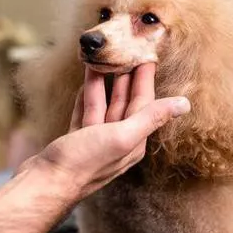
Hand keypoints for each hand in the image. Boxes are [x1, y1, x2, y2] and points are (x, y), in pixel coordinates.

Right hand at [33, 63, 189, 200]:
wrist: (47, 182)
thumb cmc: (83, 161)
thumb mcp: (121, 136)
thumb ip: (151, 118)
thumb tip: (185, 105)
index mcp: (132, 140)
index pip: (143, 103)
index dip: (145, 78)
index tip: (146, 55)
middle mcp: (117, 140)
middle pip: (125, 102)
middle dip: (126, 76)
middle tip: (127, 50)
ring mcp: (94, 140)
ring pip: (103, 105)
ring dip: (103, 82)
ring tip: (103, 59)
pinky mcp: (75, 140)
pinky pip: (84, 112)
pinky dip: (86, 96)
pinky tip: (86, 83)